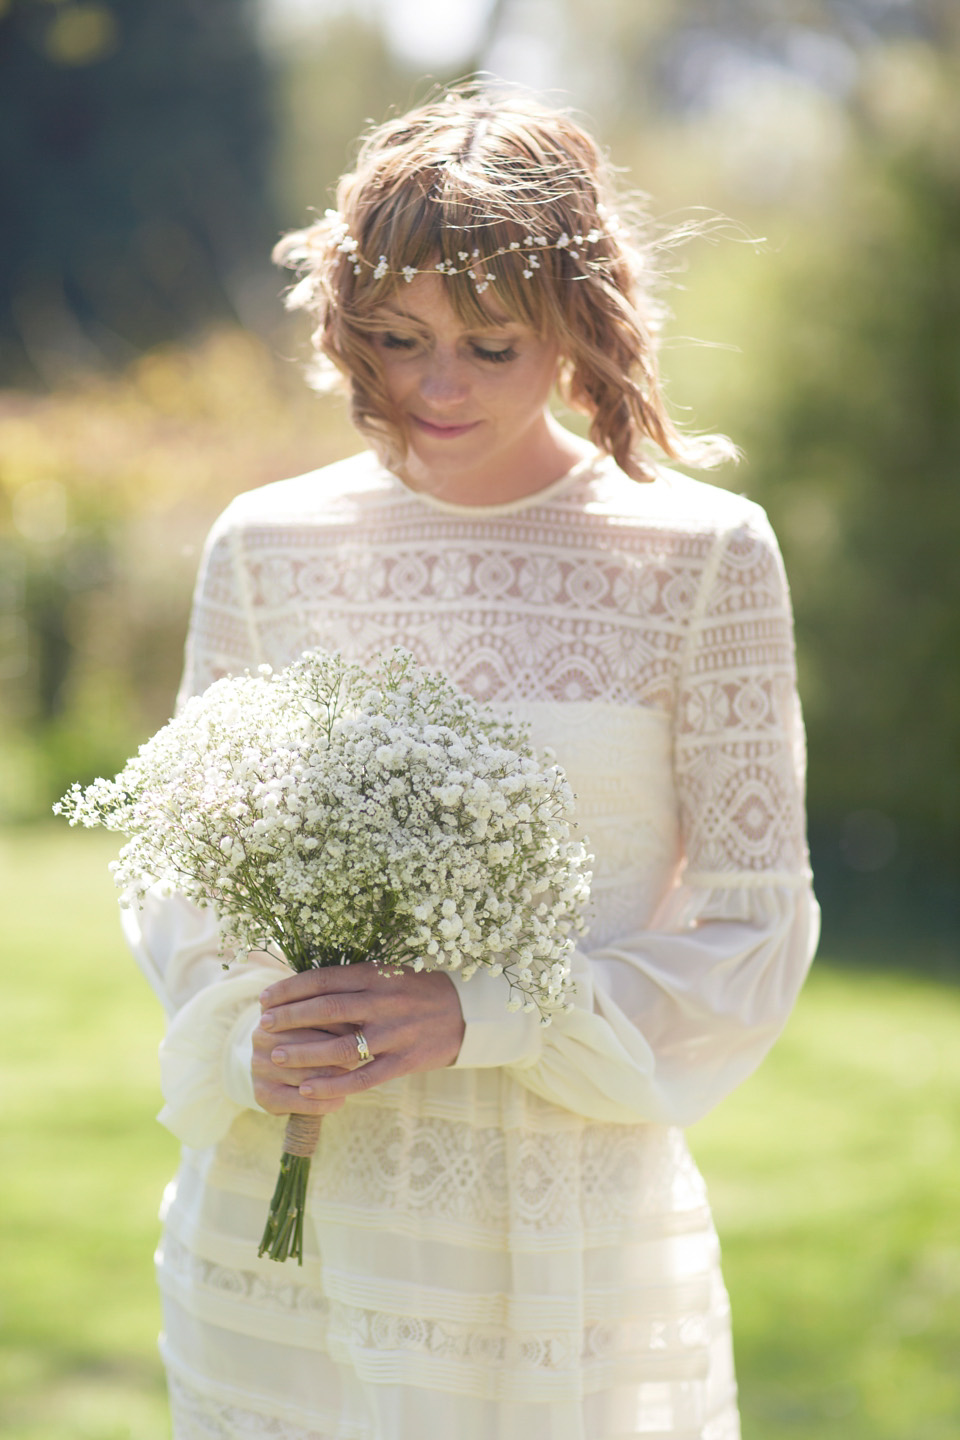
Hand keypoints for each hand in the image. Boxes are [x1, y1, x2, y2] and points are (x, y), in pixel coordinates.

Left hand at [256, 963, 465, 1113]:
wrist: (467, 1013)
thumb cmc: (418, 991)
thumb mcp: (388, 974)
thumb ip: (353, 980)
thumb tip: (304, 985)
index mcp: (377, 975)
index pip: (324, 979)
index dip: (291, 988)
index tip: (265, 997)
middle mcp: (384, 1002)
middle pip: (327, 1009)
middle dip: (289, 1018)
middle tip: (262, 1026)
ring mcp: (395, 1034)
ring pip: (341, 1046)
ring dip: (303, 1053)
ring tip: (276, 1056)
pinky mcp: (404, 1062)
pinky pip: (364, 1077)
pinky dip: (333, 1085)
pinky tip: (308, 1090)